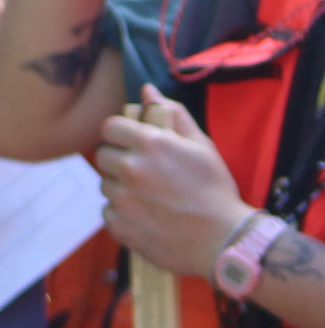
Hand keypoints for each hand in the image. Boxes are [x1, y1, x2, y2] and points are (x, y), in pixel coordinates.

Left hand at [95, 87, 249, 275]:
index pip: (110, 127)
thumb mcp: (201, 144)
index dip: (122, 131)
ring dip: (121, 184)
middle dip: (120, 157)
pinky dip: (122, 210)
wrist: (218, 237)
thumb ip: (172, 114)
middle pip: (103, 154)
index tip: (135, 140)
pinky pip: (108, 210)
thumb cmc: (213, 186)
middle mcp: (130, 168)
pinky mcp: (117, 225)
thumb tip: (147, 91)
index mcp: (151, 143)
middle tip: (146, 168)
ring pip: (105, 183)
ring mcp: (120, 199)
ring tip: (150, 193)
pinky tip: (147, 212)